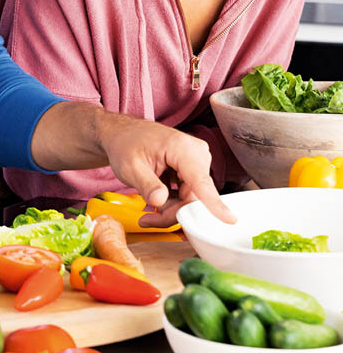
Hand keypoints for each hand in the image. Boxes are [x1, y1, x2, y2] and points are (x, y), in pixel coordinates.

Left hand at [97, 113, 235, 225]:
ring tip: (148, 211)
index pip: (200, 181)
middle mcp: (196, 153)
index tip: (230, 220)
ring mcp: (196, 161)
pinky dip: (172, 202)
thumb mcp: (129, 167)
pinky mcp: (193, 169)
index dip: (214, 203)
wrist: (122, 133)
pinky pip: (188, 194)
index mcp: (181, 148)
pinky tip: (155, 200)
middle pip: (193, 197)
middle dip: (172, 212)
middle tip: (148, 219)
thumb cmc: (125, 145)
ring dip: (171, 209)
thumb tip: (160, 201)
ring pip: (191, 199)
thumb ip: (146, 184)